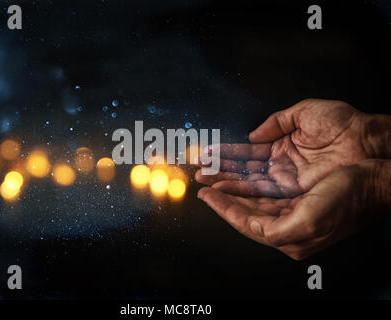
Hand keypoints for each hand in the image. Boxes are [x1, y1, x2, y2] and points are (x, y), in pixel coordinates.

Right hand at [196, 99, 389, 197]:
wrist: (367, 141)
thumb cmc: (343, 124)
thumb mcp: (304, 112)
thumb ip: (276, 122)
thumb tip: (253, 133)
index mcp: (282, 147)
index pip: (248, 152)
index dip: (226, 153)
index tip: (207, 153)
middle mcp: (281, 166)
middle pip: (244, 170)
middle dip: (220, 170)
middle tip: (198, 170)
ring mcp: (286, 181)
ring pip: (248, 183)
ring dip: (225, 182)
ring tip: (204, 180)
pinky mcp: (293, 192)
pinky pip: (262, 193)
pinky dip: (241, 192)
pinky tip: (223, 189)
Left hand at [197, 160, 389, 259]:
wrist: (373, 182)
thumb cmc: (348, 200)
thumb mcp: (310, 221)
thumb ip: (276, 231)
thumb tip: (253, 227)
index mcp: (289, 236)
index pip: (246, 223)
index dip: (223, 209)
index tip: (206, 195)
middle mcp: (287, 225)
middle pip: (246, 210)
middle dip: (224, 197)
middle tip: (205, 184)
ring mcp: (291, 209)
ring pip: (252, 198)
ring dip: (233, 187)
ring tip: (215, 177)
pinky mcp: (296, 196)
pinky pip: (264, 189)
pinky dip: (249, 182)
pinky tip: (239, 175)